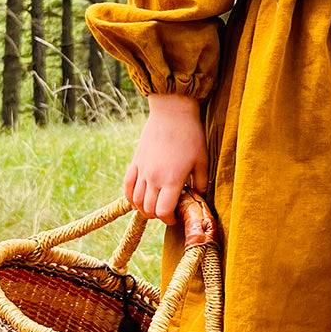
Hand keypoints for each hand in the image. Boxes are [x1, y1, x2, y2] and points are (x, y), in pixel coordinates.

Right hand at [124, 93, 208, 225]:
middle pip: (149, 209)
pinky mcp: (136, 162)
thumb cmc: (191, 135)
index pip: (164, 211)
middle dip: (158, 215)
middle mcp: (154, 178)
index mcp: (172, 180)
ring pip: (136, 200)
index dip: (169, 219)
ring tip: (153, 207)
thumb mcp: (202, 160)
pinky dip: (130, 197)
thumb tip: (198, 196)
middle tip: (167, 212)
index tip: (175, 217)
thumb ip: (201, 183)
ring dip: (144, 209)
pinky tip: (136, 199)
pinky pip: (127, 185)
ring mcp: (142, 170)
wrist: (172, 112)